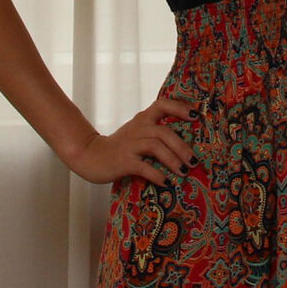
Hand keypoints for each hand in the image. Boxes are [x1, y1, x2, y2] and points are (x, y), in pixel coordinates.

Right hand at [64, 95, 194, 186]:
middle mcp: (137, 128)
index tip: (196, 115)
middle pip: (164, 131)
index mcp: (143, 119)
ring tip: (184, 172)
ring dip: (173, 160)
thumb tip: (186, 147)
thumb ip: (156, 134)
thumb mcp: (137, 134)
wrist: (90, 156)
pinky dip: (157, 175)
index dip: (180, 107)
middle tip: (194, 161)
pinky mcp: (123, 161)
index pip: (162, 104)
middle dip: (182, 146)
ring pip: (155, 146)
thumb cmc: (119, 147)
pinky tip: (166, 183)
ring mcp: (129, 144)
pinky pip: (143, 167)